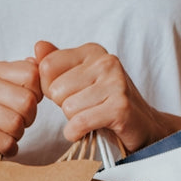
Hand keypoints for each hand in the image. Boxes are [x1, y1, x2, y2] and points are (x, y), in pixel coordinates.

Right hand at [0, 59, 41, 157]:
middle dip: (27, 119)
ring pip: (16, 124)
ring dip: (16, 136)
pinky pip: (6, 142)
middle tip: (13, 123)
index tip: (23, 104)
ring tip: (3, 133)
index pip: (33, 74)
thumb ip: (30, 71)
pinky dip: (8, 149)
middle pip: (27, 101)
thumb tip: (43, 49)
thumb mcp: (12, 91)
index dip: (36, 95)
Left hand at [35, 41, 177, 151]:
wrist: (142, 126)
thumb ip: (56, 63)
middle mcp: (106, 62)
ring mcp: (115, 83)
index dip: (50, 88)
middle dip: (64, 106)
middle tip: (85, 108)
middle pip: (56, 90)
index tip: (69, 94)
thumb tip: (37, 47)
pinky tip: (87, 131)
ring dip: (74, 121)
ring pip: (67, 108)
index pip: (47, 66)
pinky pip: (79, 123)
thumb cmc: (105, 103)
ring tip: (92, 117)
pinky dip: (76, 133)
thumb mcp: (79, 79)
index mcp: (92, 51)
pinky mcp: (119, 107)